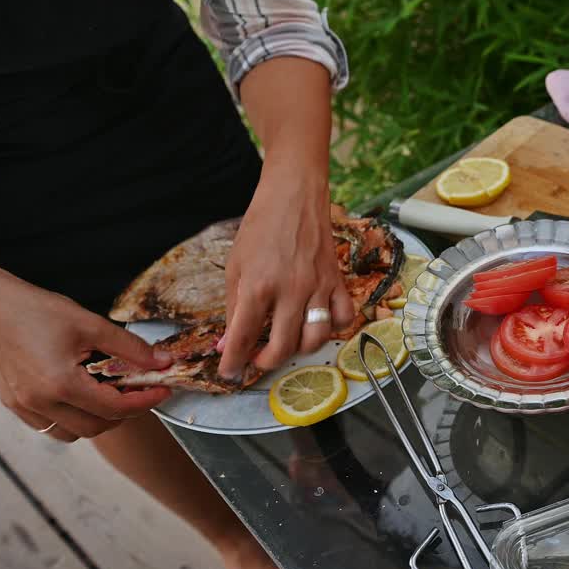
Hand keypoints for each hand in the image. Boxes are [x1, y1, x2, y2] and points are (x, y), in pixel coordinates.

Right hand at [0, 255, 172, 441]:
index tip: (162, 390)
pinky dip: (72, 418)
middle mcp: (39, 402)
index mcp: (60, 383)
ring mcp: (23, 406)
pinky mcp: (14, 404)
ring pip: (73, 433)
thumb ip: (130, 347)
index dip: (146, 401)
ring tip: (110, 393)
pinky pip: (50, 426)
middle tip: (139, 390)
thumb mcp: (90, 324)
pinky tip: (82, 395)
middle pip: (97, 427)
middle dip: (125, 413)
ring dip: (98, 420)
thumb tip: (162, 362)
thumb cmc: (34, 310)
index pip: (115, 408)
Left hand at [218, 171, 352, 378]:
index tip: (227, 372)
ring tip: (286, 343)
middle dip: (266, 363)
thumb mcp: (235, 265)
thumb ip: (233, 306)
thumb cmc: (260, 228)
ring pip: (315, 339)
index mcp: (258, 286)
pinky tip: (318, 323)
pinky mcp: (337, 282)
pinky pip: (343, 317)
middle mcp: (291, 291)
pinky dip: (332, 328)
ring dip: (298, 350)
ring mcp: (318, 288)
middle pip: (283, 347)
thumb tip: (226, 342)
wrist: (294, 197)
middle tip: (257, 360)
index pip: (242, 337)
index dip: (232, 361)